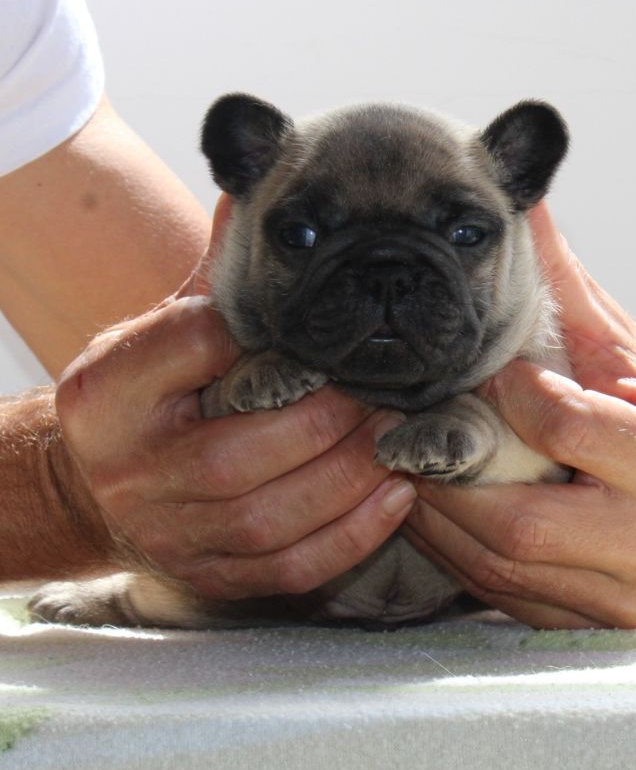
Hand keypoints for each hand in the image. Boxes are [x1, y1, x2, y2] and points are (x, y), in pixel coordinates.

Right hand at [53, 197, 416, 599]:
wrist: (104, 482)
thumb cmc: (151, 394)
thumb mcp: (164, 327)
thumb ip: (215, 277)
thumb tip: (255, 194)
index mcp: (109, 391)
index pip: (191, 345)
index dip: (262, 333)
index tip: (323, 326)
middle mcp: (131, 467)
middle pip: (239, 449)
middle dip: (329, 417)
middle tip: (386, 390)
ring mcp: (170, 531)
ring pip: (272, 515)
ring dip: (352, 475)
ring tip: (398, 437)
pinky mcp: (210, 575)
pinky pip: (290, 566)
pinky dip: (352, 533)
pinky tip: (395, 494)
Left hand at [403, 203, 635, 628]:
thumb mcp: (614, 341)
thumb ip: (566, 281)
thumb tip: (523, 198)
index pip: (570, 429)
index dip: (512, 396)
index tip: (488, 371)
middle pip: (520, 521)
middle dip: (447, 474)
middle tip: (401, 428)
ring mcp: (625, 590)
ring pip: (497, 563)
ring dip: (434, 511)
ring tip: (404, 463)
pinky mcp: (589, 618)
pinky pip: (498, 592)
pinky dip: (452, 548)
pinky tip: (431, 504)